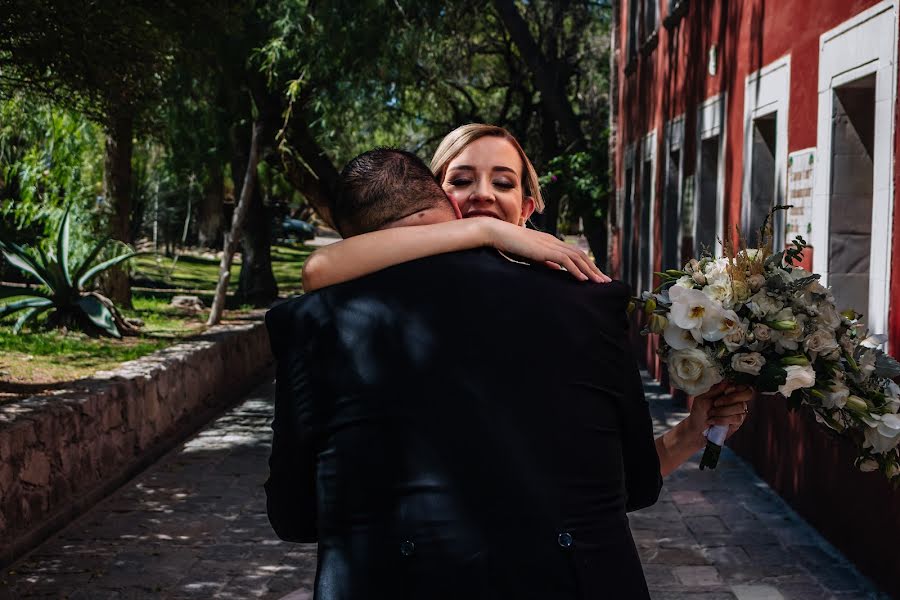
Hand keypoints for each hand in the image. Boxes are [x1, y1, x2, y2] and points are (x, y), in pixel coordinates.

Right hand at [481, 218, 610, 282]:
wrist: (495, 232)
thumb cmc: (508, 244)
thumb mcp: (530, 256)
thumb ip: (544, 262)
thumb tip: (557, 270)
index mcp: (550, 242)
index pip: (573, 253)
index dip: (586, 265)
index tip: (594, 276)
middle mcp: (553, 241)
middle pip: (580, 255)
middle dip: (594, 268)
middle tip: (605, 281)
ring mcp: (550, 244)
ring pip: (577, 257)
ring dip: (590, 270)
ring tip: (600, 283)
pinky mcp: (544, 249)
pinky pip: (565, 260)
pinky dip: (576, 270)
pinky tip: (584, 280)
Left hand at [686, 381, 754, 440]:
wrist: (697, 429)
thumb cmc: (699, 412)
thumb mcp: (703, 398)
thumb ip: (715, 390)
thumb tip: (727, 381)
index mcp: (728, 391)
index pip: (742, 385)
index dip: (737, 387)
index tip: (726, 391)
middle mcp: (736, 400)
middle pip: (747, 394)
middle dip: (730, 399)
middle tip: (715, 403)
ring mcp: (738, 411)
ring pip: (740, 407)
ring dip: (722, 411)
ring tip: (711, 414)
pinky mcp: (738, 422)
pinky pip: (737, 418)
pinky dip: (722, 419)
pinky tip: (712, 421)